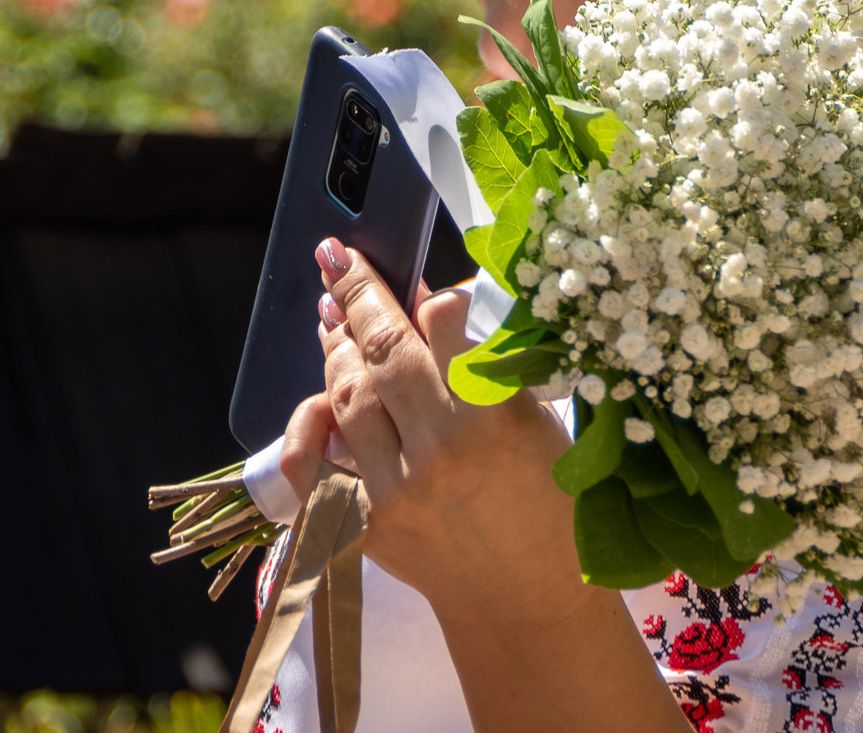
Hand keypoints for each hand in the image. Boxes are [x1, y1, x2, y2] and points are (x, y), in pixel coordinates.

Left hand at [279, 239, 579, 605]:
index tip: (414, 275)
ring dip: (335, 345)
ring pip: (346, 395)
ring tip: (331, 314)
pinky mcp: (367, 526)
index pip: (445, 323)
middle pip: (384, 349)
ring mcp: (396, 492)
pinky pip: (316, 463)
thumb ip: (482, 364)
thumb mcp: (535, 422)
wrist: (529, 604)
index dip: (424, 292)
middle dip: (356, 293)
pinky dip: (311, 422)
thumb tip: (426, 302)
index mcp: (497, 421)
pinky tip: (317, 392)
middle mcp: (441, 452)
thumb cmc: (551, 506)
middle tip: (337, 258)